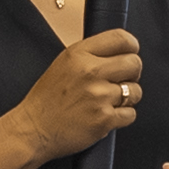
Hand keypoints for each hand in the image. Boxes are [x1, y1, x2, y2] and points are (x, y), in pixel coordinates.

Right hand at [6, 30, 143, 159]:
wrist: (33, 130)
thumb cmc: (45, 101)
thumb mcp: (63, 65)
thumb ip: (90, 56)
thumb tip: (119, 53)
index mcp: (79, 54)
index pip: (121, 38)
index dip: (131, 47)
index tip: (130, 54)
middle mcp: (91, 72)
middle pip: (134, 63)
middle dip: (132, 74)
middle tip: (120, 82)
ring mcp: (99, 96)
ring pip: (135, 91)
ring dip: (127, 98)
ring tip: (108, 102)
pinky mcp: (104, 119)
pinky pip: (130, 114)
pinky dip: (122, 117)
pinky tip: (106, 116)